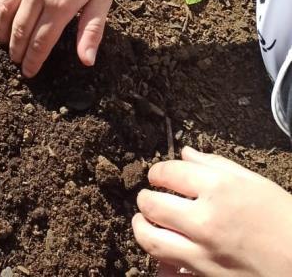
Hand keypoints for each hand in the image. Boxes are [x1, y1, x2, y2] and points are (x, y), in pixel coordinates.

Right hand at [0, 0, 121, 76]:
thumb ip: (91, 30)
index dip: (33, 60)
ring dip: (1, 27)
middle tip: (14, 59)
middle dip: (15, 48)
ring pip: (5, 6)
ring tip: (1, 40)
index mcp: (60, 4)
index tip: (28, 72)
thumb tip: (85, 61)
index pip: (40, 41)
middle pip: (20, 27)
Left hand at [133, 146, 291, 276]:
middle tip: (148, 197)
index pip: (168, 173)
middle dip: (145, 198)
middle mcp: (206, 219)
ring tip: (144, 221)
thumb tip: (185, 154)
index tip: (158, 176)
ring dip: (142, 228)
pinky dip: (161, 262)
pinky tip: (163, 253)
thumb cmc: (282, 218)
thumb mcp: (253, 182)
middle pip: (153, 204)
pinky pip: (170, 271)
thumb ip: (214, 165)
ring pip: (151, 240)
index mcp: (218, 188)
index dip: (157, 172)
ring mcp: (203, 253)